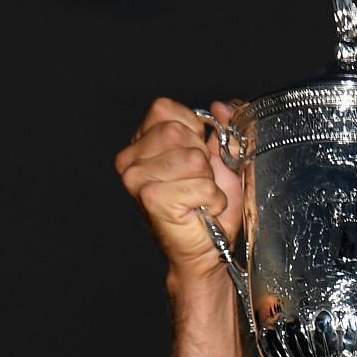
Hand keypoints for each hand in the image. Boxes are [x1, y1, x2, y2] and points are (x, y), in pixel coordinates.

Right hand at [113, 97, 244, 290]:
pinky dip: (212, 199)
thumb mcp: (225, 158)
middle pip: (180, 132)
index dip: (194, 131)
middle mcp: (130, 158)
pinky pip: (200, 184)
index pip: (166, 109)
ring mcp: (135, 178)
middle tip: (198, 183)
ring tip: (200, 198)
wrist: (208, 249)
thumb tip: (224, 106)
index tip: (198, 159)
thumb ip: (226, 128)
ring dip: (208, 181)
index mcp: (142, 141)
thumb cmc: (212, 206)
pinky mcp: (150, 198)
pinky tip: (202, 210)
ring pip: (192, 158)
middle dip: (203, 159)